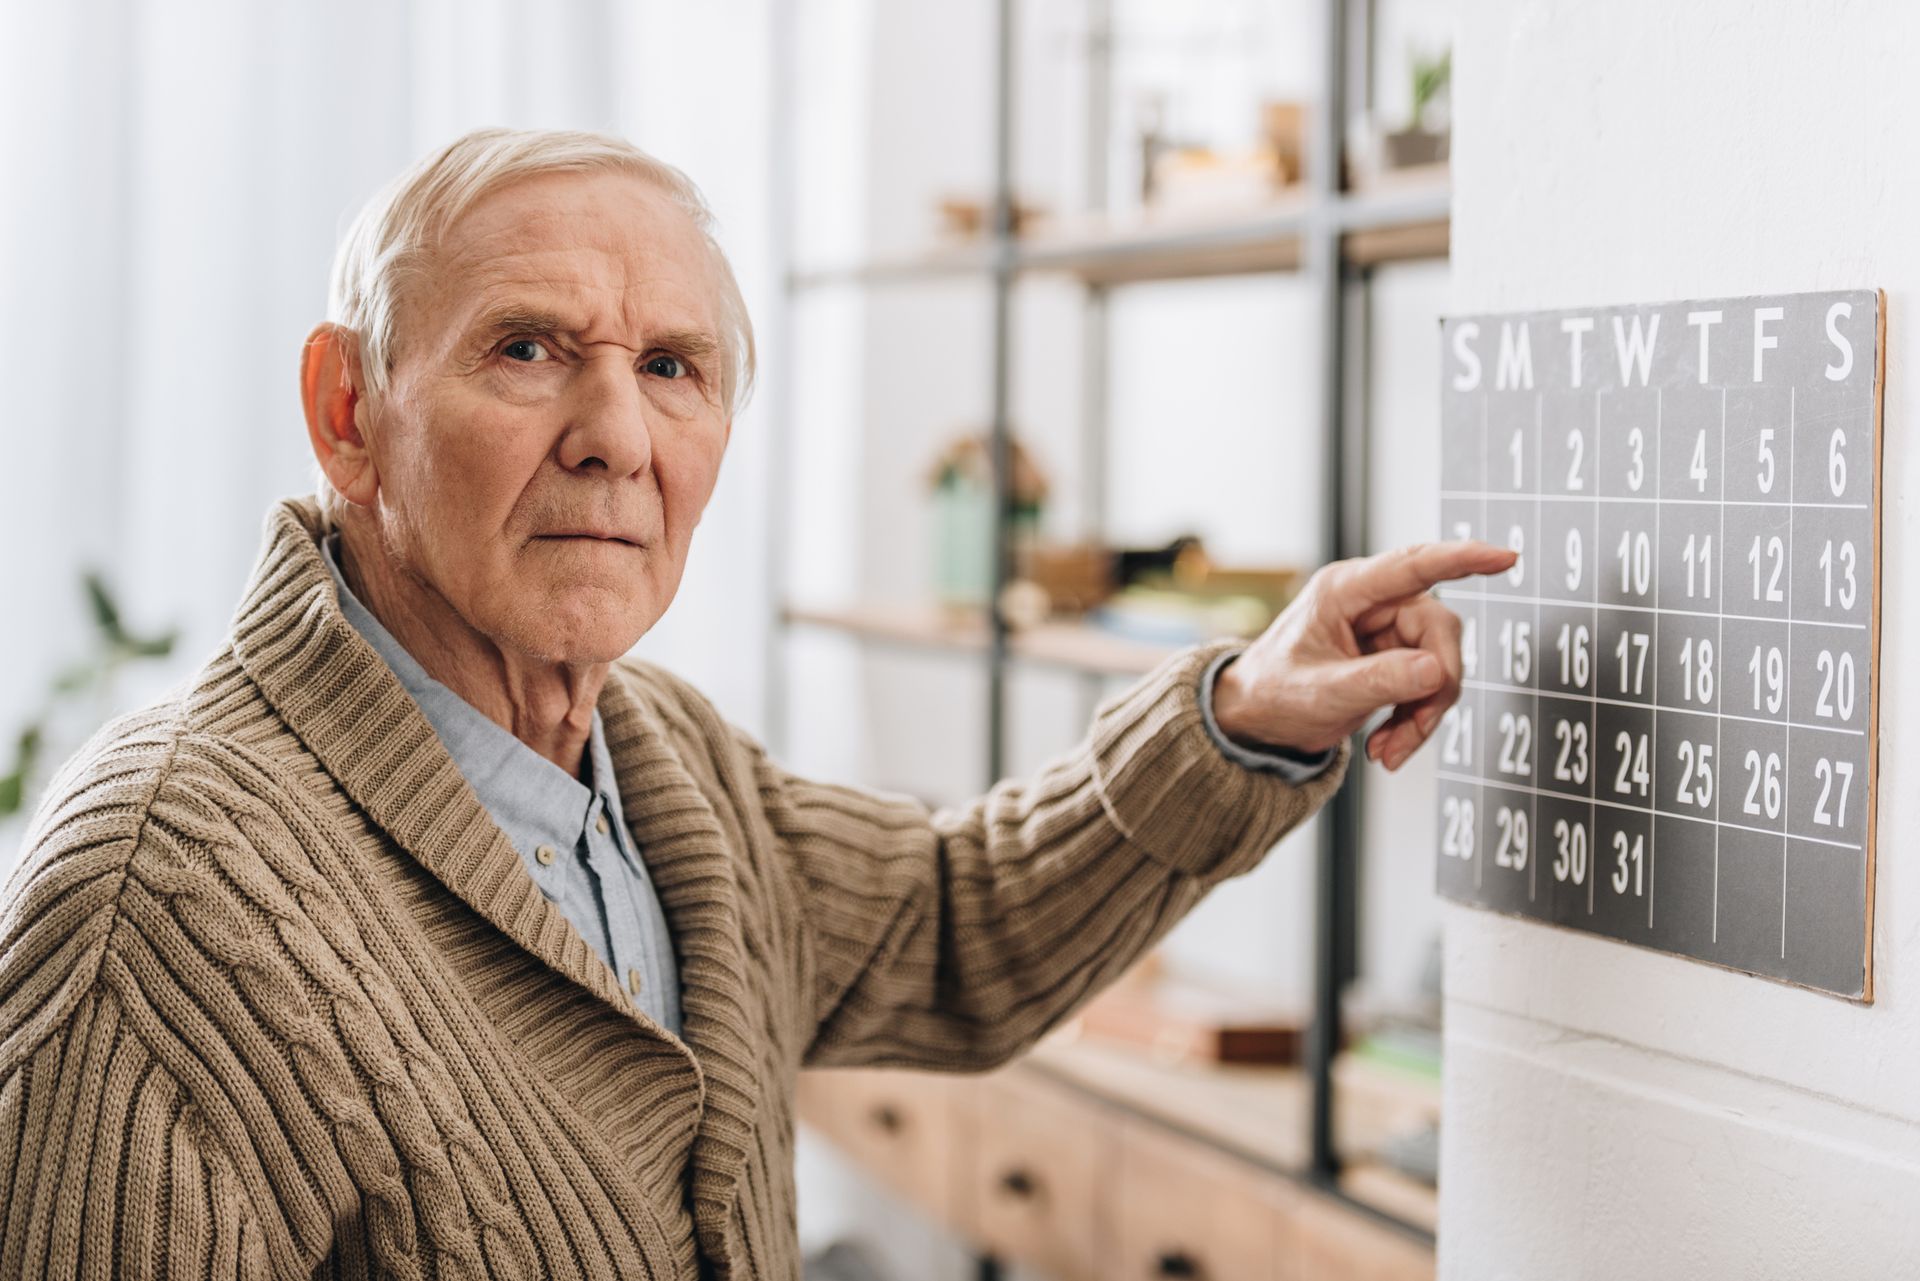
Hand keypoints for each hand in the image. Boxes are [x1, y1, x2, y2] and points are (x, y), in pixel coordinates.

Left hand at [1210, 540, 1517, 770]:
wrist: (1257, 720)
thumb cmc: (1273, 694)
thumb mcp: (1321, 693)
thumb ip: (1378, 681)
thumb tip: (1437, 671)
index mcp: (1344, 591)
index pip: (1413, 566)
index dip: (1461, 559)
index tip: (1504, 557)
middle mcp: (1371, 602)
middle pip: (1438, 630)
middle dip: (1434, 688)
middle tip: (1410, 732)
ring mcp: (1385, 629)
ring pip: (1441, 664)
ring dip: (1423, 714)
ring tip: (1386, 751)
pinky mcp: (1394, 657)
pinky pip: (1430, 684)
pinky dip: (1416, 720)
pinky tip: (1386, 746)